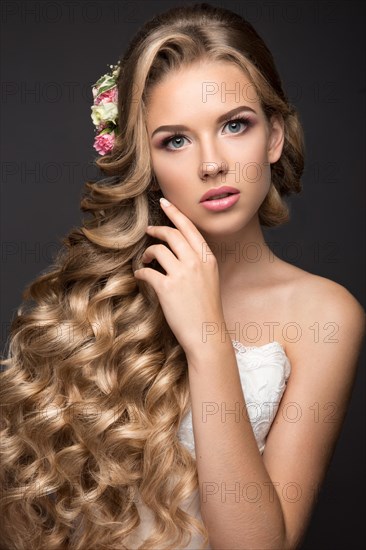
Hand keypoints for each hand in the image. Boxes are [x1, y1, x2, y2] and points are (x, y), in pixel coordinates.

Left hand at [133, 198, 224, 358]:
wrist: (206, 334)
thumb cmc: (206, 310)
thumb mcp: (210, 280)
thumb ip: (198, 263)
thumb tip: (177, 252)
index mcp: (208, 258)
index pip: (190, 228)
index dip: (175, 213)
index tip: (164, 203)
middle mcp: (196, 262)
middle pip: (172, 234)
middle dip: (157, 230)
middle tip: (148, 231)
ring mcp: (182, 274)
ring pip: (158, 250)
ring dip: (148, 253)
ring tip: (145, 260)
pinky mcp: (167, 288)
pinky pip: (147, 272)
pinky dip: (141, 272)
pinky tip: (141, 276)